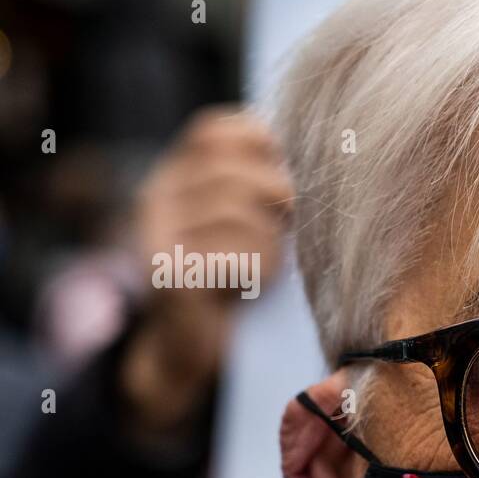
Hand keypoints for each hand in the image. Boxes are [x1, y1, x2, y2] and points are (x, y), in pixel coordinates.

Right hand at [123, 107, 293, 436]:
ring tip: (269, 263)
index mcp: (175, 174)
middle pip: (231, 169)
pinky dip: (259, 268)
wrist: (192, 346)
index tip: (289, 174)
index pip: (214, 130)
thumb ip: (265, 187)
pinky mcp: (170, 275)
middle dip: (278, 195)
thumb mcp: (248, 221)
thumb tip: (322, 151)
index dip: (260, 142)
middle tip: (291, 225)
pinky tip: (253, 284)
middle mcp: (156, 195)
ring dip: (270, 238)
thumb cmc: (235, 278)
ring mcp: (157, 234)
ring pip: (235, 210)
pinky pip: (231, 255)